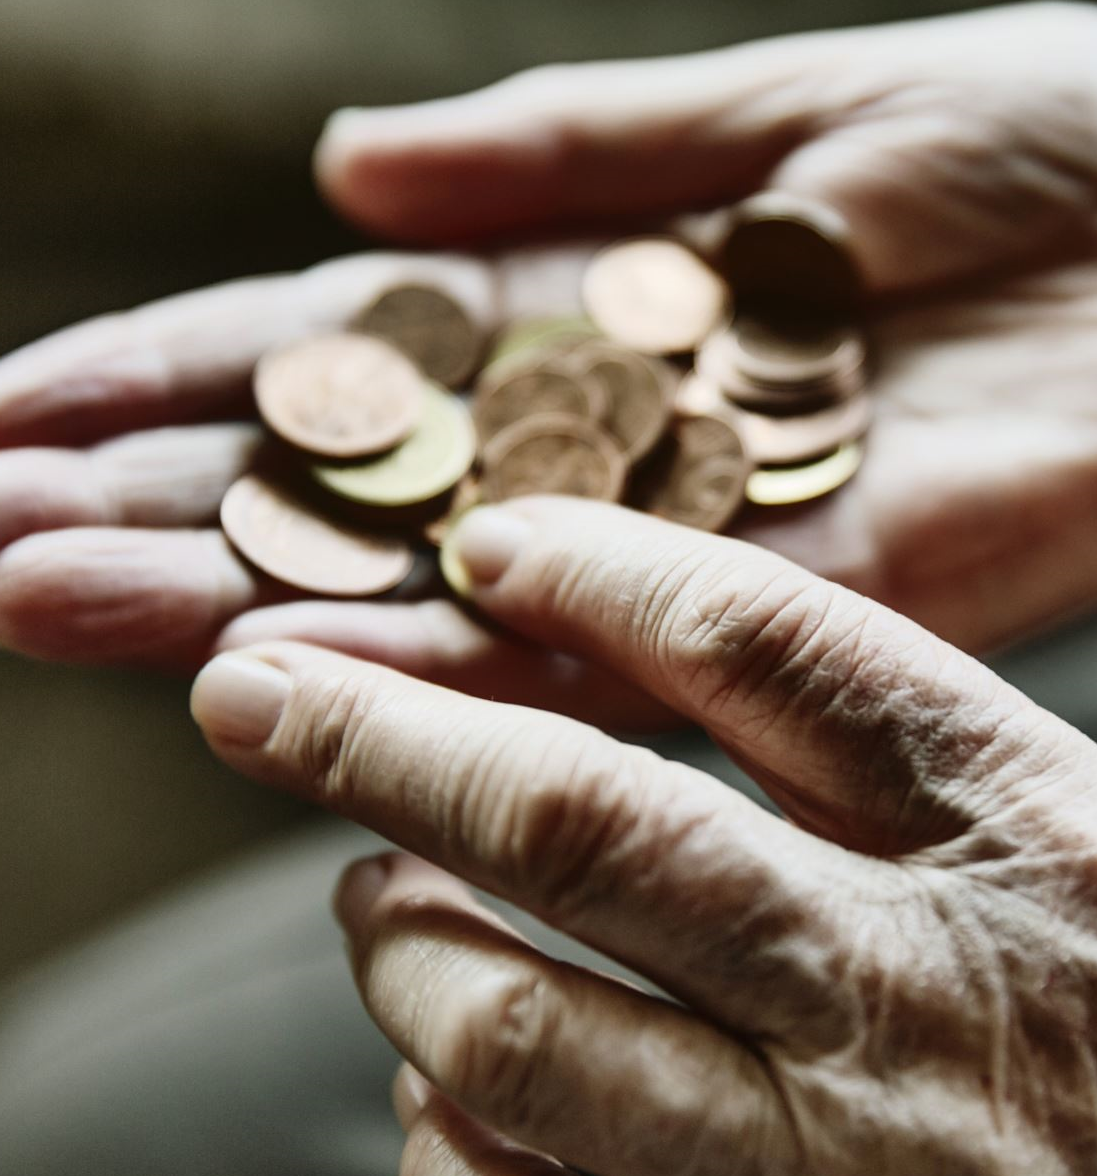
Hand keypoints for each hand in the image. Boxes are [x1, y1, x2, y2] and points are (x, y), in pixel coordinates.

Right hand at [3, 2, 1096, 685]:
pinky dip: (435, 667)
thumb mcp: (770, 113)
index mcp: (591, 321)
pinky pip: (583, 650)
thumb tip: (343, 169)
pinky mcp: (791, 615)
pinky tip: (293, 680)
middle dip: (154, 499)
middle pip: (346, 486)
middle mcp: (603, 451)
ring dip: (240, 594)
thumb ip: (564, 152)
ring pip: (426, 588)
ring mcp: (681, 542)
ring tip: (47, 596)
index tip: (17, 410)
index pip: (340, 359)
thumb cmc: (1033, 133)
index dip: (170, 377)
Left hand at [190, 497, 1096, 1174]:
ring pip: (523, 1033)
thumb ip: (881, 751)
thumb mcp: (1059, 830)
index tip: (483, 545)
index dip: (596, 573)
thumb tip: (632, 661)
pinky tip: (451, 1092)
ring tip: (372, 903)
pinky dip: (451, 1130)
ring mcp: (831, 1162)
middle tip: (254, 692)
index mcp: (999, 822)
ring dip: (403, 952)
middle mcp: (901, 987)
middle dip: (381, 742)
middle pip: (579, 821)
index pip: (758, 642)